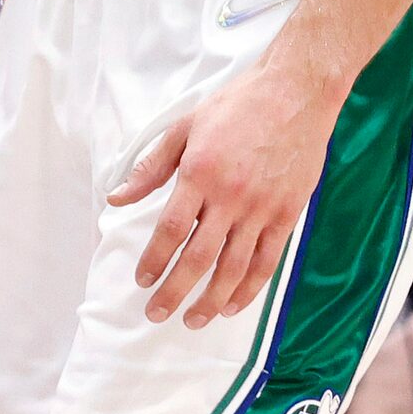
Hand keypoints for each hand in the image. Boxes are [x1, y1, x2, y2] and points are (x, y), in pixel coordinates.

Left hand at [110, 64, 338, 328]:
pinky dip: (249, 288)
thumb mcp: (184, 127)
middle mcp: (231, 196)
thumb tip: (117, 198)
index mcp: (200, 173)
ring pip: (234, 267)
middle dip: (175, 291)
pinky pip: (267, 261)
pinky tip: (233, 305)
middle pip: (199, 257)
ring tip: (193, 320)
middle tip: (157, 313)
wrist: (295, 93)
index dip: (155, 260)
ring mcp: (263, 208)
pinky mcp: (288, 213)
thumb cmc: (236, 105)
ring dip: (212, 300)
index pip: (171, 230)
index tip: (142, 281)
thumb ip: (151, 167)